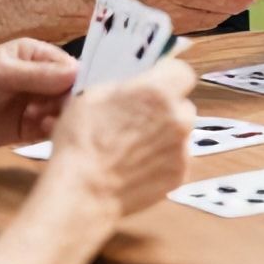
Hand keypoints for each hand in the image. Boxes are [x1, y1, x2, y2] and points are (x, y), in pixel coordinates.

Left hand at [0, 39, 77, 148]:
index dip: (77, 78)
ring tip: (42, 119)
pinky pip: (50, 129)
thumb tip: (76, 71)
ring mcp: (35, 103)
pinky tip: (42, 128)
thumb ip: (39, 75)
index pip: (68, 65)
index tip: (77, 91)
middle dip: (68, 100)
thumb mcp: (2, 73)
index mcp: (35, 55)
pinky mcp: (28, 128)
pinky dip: (52, 130)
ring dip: (59, 115)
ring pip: (63, 110)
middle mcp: (40, 78)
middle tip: (57, 108)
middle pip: (70, 90)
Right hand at [47, 58, 196, 216]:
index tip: (154, 83)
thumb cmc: (81, 143)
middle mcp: (177, 117)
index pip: (181, 71)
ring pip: (180, 132)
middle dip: (165, 108)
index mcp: (157, 91)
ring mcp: (182, 148)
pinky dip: (162, 159)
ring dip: (164, 134)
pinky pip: (177, 157)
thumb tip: (132, 85)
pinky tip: (136, 165)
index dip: (166, 76)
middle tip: (138, 118)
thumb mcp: (91, 95)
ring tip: (133, 146)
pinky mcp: (180, 173)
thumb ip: (123, 85)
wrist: (83, 192)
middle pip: (182, 104)